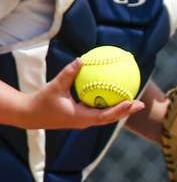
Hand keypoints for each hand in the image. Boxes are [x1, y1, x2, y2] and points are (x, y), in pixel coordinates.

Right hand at [2, 58, 143, 129]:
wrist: (29, 115)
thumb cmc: (42, 100)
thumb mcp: (54, 86)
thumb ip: (68, 74)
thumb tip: (80, 60)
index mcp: (80, 117)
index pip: (105, 116)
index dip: (120, 110)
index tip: (132, 102)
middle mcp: (85, 121)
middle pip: (111, 118)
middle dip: (127, 111)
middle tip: (142, 103)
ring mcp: (83, 121)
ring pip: (106, 116)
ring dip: (121, 110)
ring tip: (135, 100)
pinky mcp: (81, 118)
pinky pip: (99, 111)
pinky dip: (109, 105)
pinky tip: (115, 93)